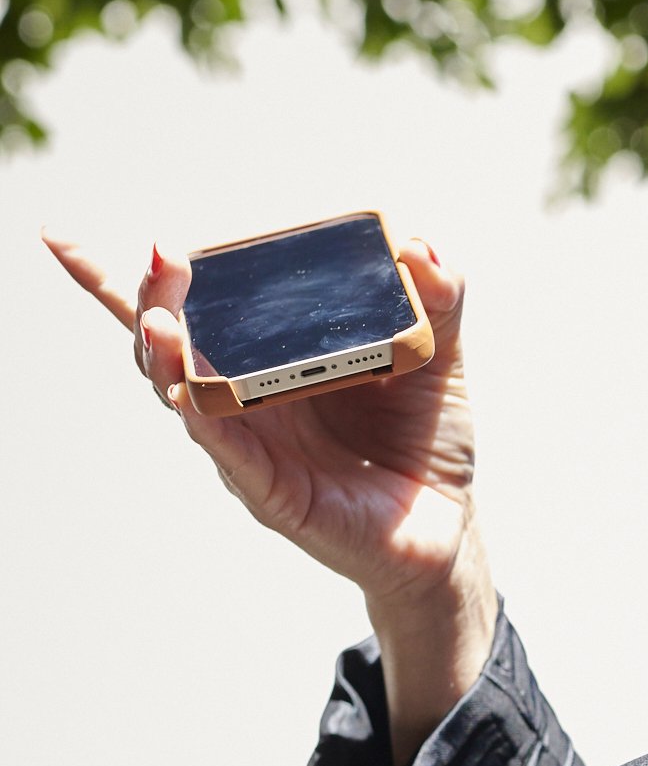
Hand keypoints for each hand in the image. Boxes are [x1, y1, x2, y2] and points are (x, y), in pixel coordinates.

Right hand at [46, 228, 497, 756]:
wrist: (445, 526)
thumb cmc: (423, 438)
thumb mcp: (438, 355)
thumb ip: (438, 298)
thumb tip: (418, 243)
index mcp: (266, 353)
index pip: (186, 309)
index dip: (132, 277)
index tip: (86, 239)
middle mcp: (241, 396)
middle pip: (168, 344)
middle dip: (152, 299)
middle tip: (163, 257)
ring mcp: (249, 446)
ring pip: (184, 396)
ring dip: (166, 357)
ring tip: (161, 322)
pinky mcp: (271, 492)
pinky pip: (229, 453)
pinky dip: (208, 421)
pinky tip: (190, 397)